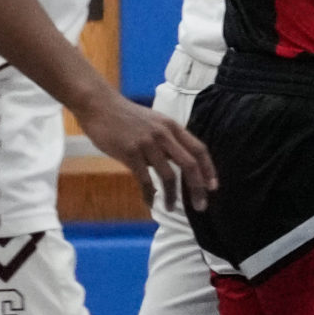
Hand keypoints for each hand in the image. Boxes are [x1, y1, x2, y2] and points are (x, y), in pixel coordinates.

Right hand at [82, 95, 214, 213]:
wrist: (100, 106)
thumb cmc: (126, 116)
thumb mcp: (155, 122)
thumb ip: (168, 140)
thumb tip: (179, 161)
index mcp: (173, 127)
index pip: (199, 149)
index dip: (209, 169)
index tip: (213, 186)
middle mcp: (164, 135)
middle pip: (190, 164)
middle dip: (198, 187)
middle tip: (201, 206)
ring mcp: (147, 144)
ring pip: (168, 175)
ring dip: (172, 195)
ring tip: (172, 208)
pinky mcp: (130, 153)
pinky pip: (144, 179)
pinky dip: (149, 194)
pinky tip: (150, 203)